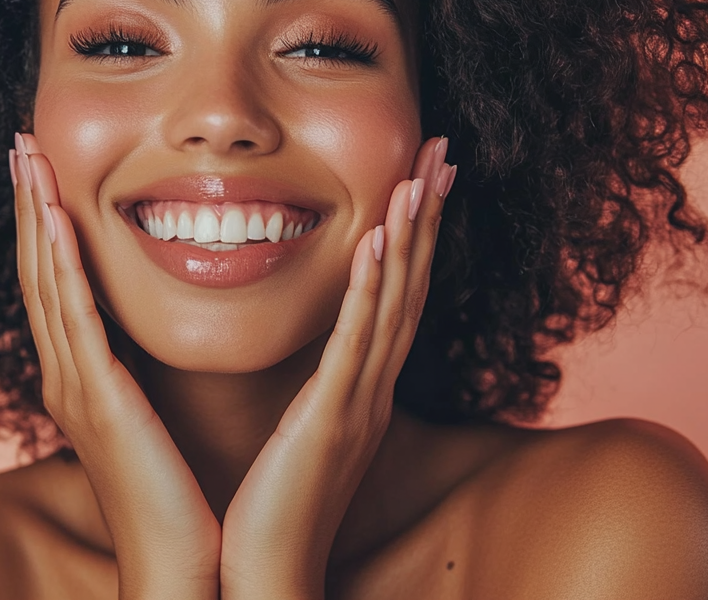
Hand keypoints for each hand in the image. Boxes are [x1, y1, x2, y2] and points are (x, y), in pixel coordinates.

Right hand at [12, 134, 221, 599]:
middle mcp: (66, 377)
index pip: (55, 285)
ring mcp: (75, 386)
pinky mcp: (99, 398)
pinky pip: (73, 314)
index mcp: (81, 380)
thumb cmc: (179, 501)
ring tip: (27, 155)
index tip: (42, 169)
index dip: (42, 225)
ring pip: (46, 281)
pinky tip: (52, 214)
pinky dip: (58, 260)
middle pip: (37, 271)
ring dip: (34, 213)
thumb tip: (150, 346)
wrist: (180, 568)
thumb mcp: (154, 422)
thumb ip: (144, 378)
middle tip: (20, 141)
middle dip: (26, 204)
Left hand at [218, 137, 455, 599]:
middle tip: (444, 150)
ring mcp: (358, 405)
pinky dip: (373, 292)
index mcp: (360, 390)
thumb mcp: (302, 436)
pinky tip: (380, 243)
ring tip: (421, 174)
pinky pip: (357, 346)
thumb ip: (315, 390)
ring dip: (410, 237)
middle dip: (428, 216)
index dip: (415, 234)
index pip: (397, 296)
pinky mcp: (332, 422)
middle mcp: (372, 390)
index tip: (423, 175)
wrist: (263, 577)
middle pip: (411, 287)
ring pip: (395, 306)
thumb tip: (317, 359)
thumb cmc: (271, 511)